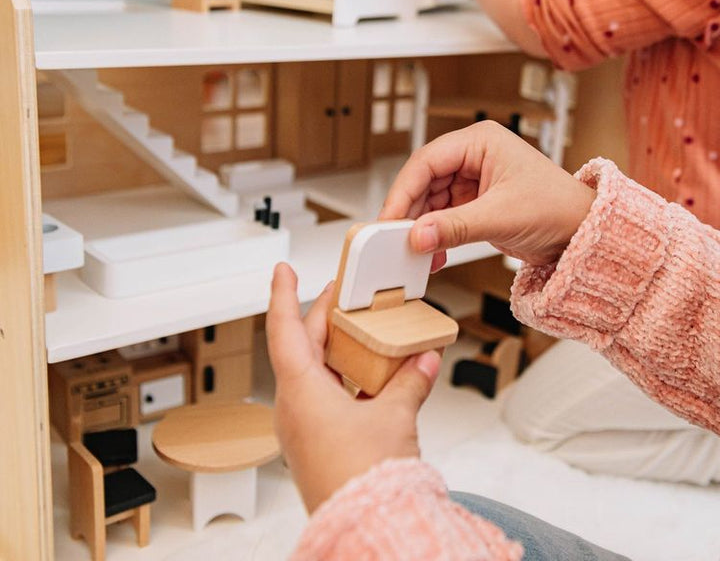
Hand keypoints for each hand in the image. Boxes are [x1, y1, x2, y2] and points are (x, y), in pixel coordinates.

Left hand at [266, 263, 441, 513]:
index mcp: (301, 392)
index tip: (282, 270)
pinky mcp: (316, 441)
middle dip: (321, 316)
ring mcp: (302, 426)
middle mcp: (294, 407)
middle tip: (342, 294)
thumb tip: (424, 358)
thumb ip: (411, 381)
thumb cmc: (366, 479)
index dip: (283, 295)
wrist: (366, 530)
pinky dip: (342, 377)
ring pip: (313, 370)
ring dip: (334, 347)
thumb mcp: (395, 417)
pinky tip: (369, 375)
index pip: (283, 329)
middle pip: (302, 346)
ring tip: (360, 329)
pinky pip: (323, 395)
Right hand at [379, 121, 595, 269]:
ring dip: (422, 228)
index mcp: (479, 142)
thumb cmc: (559, 208)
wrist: (584, 234)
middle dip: (411, 213)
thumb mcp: (501, 217)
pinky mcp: (474, 203)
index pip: (426, 162)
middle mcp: (473, 157)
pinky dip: (436, 236)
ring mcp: (473, 180)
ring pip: (430, 202)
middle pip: (424, 182)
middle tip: (396, 239)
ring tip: (417, 251)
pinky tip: (433, 254)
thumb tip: (417, 236)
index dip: (403, 191)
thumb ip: (454, 227)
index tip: (389, 219)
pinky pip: (443, 217)